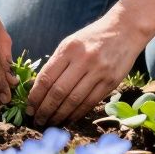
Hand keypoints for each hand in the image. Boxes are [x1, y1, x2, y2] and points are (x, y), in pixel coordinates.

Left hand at [28, 13, 149, 126]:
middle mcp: (83, 60)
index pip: (46, 77)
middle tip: (37, 121)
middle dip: (45, 110)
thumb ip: (56, 63)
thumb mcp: (71, 43)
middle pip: (58, 92)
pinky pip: (90, 102)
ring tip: (51, 123)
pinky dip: (77, 113)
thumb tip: (37, 88)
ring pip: (74, 100)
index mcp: (69, 49)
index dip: (36, 96)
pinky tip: (69, 119)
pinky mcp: (111, 82)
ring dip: (60, 115)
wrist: (125, 30)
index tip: (29, 108)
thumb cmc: (92, 38)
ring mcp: (99, 71)